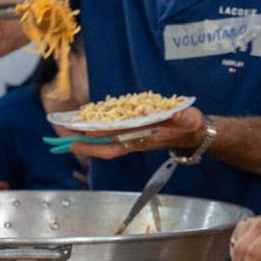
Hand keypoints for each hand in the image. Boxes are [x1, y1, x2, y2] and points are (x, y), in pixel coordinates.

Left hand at [68, 107, 207, 159]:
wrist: (192, 133)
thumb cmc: (190, 126)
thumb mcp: (190, 120)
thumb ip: (184, 117)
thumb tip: (178, 114)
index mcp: (147, 139)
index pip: (121, 140)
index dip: (102, 138)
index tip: (85, 133)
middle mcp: (137, 141)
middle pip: (108, 147)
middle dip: (88, 144)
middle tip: (68, 138)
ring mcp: (134, 138)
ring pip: (108, 140)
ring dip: (91, 135)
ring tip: (74, 127)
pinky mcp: (133, 132)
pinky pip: (113, 133)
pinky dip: (100, 127)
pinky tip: (91, 118)